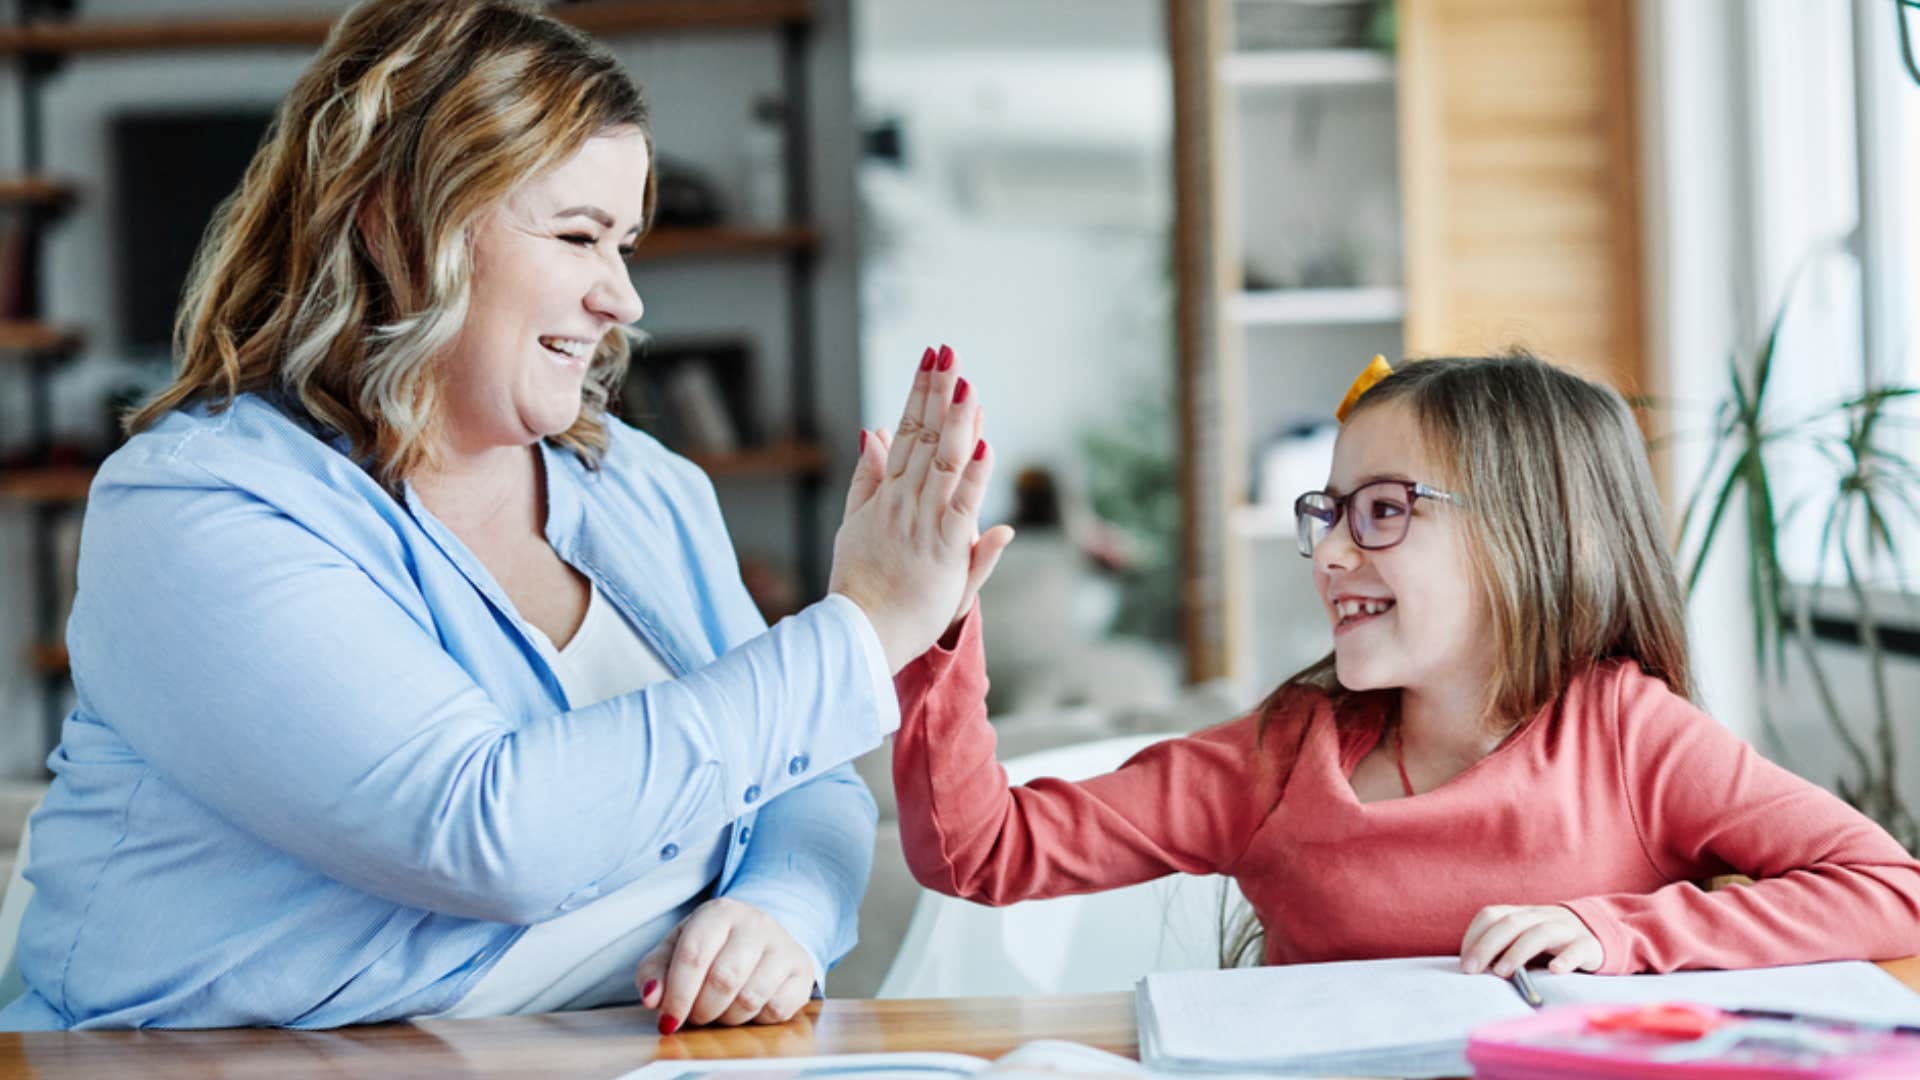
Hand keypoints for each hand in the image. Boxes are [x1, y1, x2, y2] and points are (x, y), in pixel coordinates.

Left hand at [635, 898, 814, 1032]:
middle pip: (724, 979)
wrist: (759, 937)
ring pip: (750, 997)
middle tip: (696, 1016)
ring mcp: (783, 944)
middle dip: (702, 1009)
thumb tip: (652, 997)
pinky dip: (756, 1020)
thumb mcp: (676, 949)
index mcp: (719, 911)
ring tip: (720, 1011)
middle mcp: (755, 922)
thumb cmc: (711, 946)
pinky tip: (748, 1009)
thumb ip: (654, 971)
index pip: (694, 954)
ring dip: (728, 1017)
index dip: (677, 995)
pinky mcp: (802, 968)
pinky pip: (777, 1009)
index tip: (668, 1020)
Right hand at [829, 344, 998, 670]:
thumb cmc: (862, 585)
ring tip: (966, 383)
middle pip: (924, 437)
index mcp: (888, 494)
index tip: (932, 359)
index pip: (906, 431)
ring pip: (943, 463)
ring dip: (957, 422)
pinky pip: (961, 507)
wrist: (861, 633)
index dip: (920, 393)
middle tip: (948, 350)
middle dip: (936, 392)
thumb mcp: (855, 523)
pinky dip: (974, 478)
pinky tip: (985, 447)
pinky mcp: (943, 550)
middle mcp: (905, 501)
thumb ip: (867, 477)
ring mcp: (923, 524)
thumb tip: (871, 429)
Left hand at [1459, 903, 1603, 975]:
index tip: (1465, 962)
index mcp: (1522, 914)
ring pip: (1540, 933)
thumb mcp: (1526, 939)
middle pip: (1511, 922)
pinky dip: (1566, 959)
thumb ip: (1504, 948)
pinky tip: (1554, 971)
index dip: (1474, 936)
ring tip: (1502, 973)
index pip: (1492, 914)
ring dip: (1517, 952)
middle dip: (1487, 945)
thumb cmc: (1553, 944)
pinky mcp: (1589, 945)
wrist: (1600, 933)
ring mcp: (1567, 929)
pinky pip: (1578, 949)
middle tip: (1472, 970)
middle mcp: (1542, 917)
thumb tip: (1474, 970)